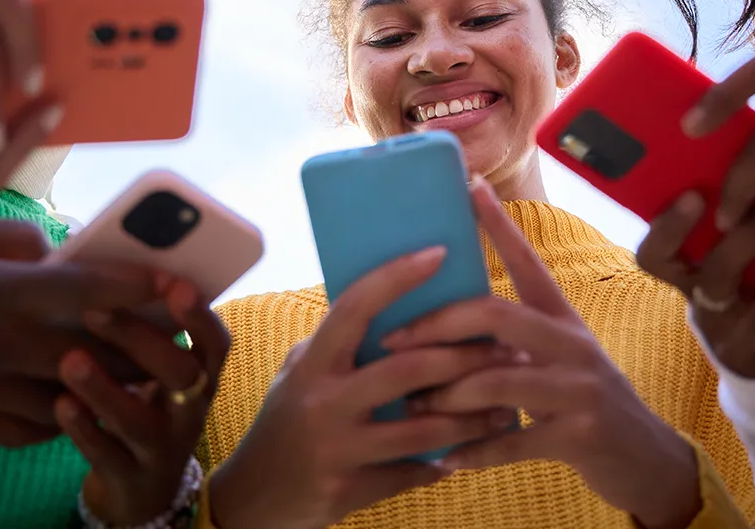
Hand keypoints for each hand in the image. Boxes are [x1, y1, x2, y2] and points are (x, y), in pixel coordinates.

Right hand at [0, 217, 159, 445]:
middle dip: (140, 345)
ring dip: (112, 386)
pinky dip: (67, 415)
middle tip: (181, 334)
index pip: (84, 289)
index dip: (136, 286)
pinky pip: (32, 427)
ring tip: (149, 372)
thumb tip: (64, 252)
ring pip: (68, 397)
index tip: (175, 281)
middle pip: (89, 351)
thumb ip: (19, 238)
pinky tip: (88, 398)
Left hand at [56, 277, 229, 525]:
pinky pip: (107, 456)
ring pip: (140, 419)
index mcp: (202, 371)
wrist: (140, 479)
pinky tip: (60, 404)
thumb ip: (147, 324)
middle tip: (94, 309)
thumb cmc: (143, 395)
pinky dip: (83, 429)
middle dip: (139, 339)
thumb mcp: (156, 363)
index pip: (215, 341)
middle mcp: (192, 408)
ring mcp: (163, 447)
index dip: (199, 315)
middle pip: (180, 374)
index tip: (177, 286)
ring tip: (70, 358)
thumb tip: (108, 264)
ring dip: (104, 387)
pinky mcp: (130, 479)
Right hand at [208, 246, 516, 528]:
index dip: (396, 278)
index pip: (355, 307)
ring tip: (504, 408)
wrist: (251, 499)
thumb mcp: (296, 373)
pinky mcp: (347, 492)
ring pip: (420, 430)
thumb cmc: (283, 420)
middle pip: (405, 370)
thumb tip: (384, 300)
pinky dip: (441, 464)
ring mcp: (336, 449)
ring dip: (469, 419)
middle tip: (504, 348)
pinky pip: (408, 474)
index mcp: (313, 363)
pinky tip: (468, 453)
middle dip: (461, 358)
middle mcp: (324, 402)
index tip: (437, 254)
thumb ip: (334, 344)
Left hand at [383, 180, 700, 528]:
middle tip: (393, 339)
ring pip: (497, 379)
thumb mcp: (558, 357)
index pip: (527, 260)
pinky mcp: (580, 436)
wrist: (649, 459)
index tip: (470, 185)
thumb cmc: (584, 399)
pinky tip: (445, 459)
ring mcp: (578, 388)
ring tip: (413, 407)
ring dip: (447, 395)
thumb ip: (514, 339)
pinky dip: (475, 451)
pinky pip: (513, 441)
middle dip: (438, 324)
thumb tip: (449, 326)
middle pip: (497, 314)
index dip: (499, 223)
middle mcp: (571, 342)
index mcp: (561, 317)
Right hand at [638, 192, 754, 376]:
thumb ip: (714, 231)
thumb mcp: (709, 266)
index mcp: (680, 279)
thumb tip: (739, 170)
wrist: (749, 361)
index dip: (669, 228)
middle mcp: (703, 311)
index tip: (695, 194)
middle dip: (753, 235)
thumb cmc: (729, 290)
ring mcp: (738, 341)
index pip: (653, 257)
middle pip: (718, 275)